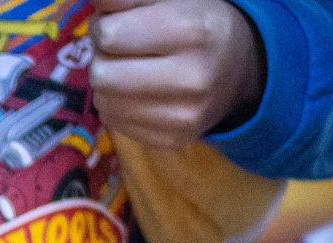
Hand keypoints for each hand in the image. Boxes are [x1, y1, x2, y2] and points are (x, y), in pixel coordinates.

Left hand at [90, 0, 264, 145]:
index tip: (119, 24)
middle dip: (103, 57)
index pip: (110, 35)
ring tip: (131, 69)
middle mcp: (193, 77)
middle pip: (101, 74)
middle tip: (122, 50)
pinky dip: (117, 106)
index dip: (104, 26)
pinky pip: (113, 122)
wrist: (238, 69)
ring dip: (107, 84)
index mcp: (195, 30)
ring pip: (103, 102)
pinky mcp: (172, 139)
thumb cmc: (195, 23)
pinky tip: (140, 92)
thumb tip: (94, 1)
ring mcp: (184, 115)